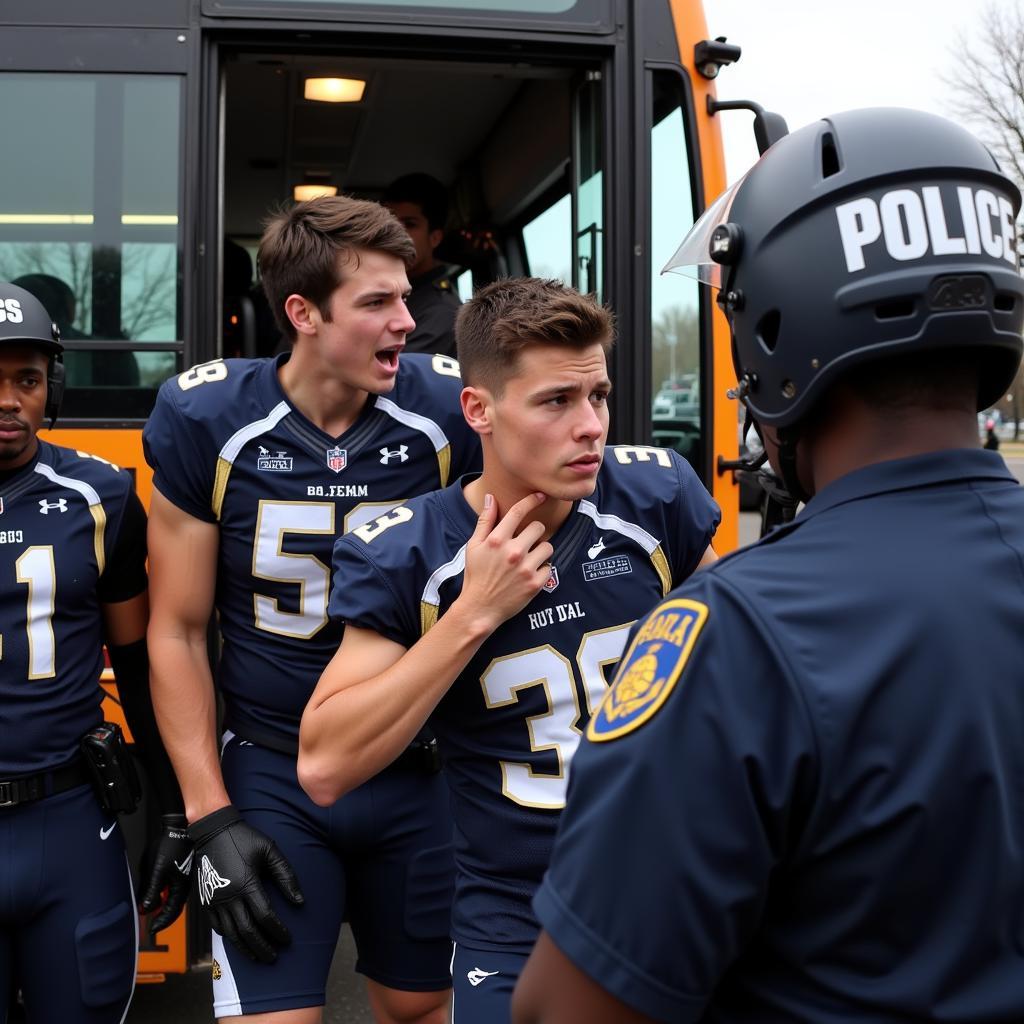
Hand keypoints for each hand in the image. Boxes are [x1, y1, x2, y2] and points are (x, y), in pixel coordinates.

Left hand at [140, 813, 193, 935]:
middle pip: (173, 907)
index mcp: (180, 888)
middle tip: (150, 919)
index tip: (151, 929)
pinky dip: (164, 892)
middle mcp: (185, 885)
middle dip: (161, 914)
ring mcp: (185, 877)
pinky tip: (158, 887)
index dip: (160, 923)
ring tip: (150, 904)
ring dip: (161, 903)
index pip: (171, 913)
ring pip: (173, 897)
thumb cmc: (171, 846)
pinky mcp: (182, 869)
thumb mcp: (157, 871)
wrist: (181, 827)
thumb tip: (146, 909)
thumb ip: (151, 892)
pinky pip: (173, 887)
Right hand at [188, 805, 303, 962]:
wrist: (213, 831)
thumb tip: (300, 901)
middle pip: (247, 932)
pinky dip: (230, 938)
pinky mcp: (206, 901)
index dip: (278, 931)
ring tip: (258, 956)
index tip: (288, 939)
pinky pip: (217, 928)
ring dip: (246, 948)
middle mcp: (229, 897)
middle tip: (274, 956)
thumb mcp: (270, 851)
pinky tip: (240, 941)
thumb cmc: (245, 838)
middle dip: (263, 947)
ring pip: (231, 935)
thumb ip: (286, 876)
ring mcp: (215, 901)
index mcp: (247, 884)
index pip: (265, 916)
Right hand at [458, 491, 553, 630]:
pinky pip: (549, 567)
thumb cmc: (476, 576)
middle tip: (526, 543)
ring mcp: (525, 568)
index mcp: (497, 540)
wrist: (480, 608)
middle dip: (534, 532)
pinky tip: (530, 575)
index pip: (518, 511)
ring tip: (529, 559)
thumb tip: (490, 497)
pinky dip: (542, 570)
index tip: (540, 496)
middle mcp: (513, 552)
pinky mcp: (535, 584)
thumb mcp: (473, 546)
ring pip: (547, 546)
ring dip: (540, 551)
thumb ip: (485, 521)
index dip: (531, 500)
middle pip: (538, 527)